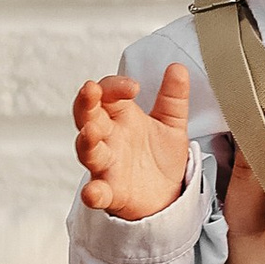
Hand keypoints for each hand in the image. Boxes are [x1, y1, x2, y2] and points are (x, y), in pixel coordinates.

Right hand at [74, 63, 193, 220]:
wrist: (168, 195)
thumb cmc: (160, 157)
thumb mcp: (172, 123)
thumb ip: (174, 97)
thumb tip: (178, 68)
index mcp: (121, 117)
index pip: (108, 93)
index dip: (115, 86)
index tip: (134, 86)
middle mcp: (109, 138)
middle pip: (87, 116)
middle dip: (86, 103)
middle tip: (90, 90)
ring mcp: (107, 165)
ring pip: (87, 150)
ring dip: (86, 140)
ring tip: (91, 131)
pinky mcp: (111, 192)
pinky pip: (98, 192)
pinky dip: (94, 193)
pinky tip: (93, 192)